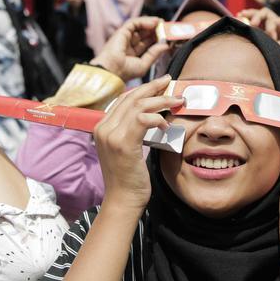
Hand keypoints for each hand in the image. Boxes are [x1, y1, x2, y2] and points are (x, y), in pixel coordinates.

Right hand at [91, 17, 170, 81]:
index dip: (157, 39)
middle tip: (167, 27)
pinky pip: (134, 23)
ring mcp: (124, 38)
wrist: (112, 70)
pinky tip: (154, 23)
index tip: (167, 37)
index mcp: (132, 54)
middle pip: (144, 34)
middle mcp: (128, 45)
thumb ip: (154, 53)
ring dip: (151, 23)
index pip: (147, 43)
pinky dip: (144, 21)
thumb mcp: (144, 64)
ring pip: (139, 27)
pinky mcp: (121, 32)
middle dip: (155, 30)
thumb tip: (165, 45)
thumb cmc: (124, 72)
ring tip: (161, 23)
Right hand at [95, 76, 182, 212]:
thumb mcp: (126, 149)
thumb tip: (150, 117)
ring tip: (177, 100)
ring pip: (138, 105)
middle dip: (153, 87)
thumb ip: (132, 132)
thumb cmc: (128, 178)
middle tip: (170, 81)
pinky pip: (143, 120)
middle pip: (130, 97)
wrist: (122, 200)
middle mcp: (103, 128)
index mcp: (102, 128)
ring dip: (161, 100)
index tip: (160, 84)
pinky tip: (167, 125)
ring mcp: (111, 135)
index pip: (123, 99)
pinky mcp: (123, 144)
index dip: (142, 89)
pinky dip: (158, 118)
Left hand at [241, 7, 279, 73]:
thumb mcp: (266, 48)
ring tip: (254, 24)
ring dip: (257, 16)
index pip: (250, 21)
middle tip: (241, 15)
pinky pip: (273, 19)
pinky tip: (272, 35)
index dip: (243, 18)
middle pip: (256, 13)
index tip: (235, 17)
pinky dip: (270, 26)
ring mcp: (275, 22)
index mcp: (261, 32)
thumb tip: (242, 40)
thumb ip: (257, 43)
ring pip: (264, 12)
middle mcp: (267, 25)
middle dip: (249, 13)